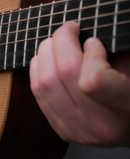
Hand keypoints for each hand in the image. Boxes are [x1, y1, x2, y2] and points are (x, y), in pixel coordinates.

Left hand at [30, 21, 129, 145]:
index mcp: (125, 108)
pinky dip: (38, 69)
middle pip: (62, 74)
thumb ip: (114, 53)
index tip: (94, 42)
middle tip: (69, 29)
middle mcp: (98, 125)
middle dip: (60, 42)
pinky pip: (38, 93)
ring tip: (56, 42)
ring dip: (45, 54)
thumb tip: (86, 39)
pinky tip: (47, 59)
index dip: (90, 54)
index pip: (93, 81)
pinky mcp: (61, 127)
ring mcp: (76, 129)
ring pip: (43, 82)